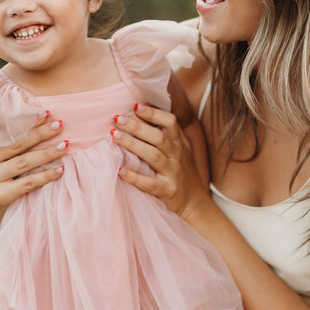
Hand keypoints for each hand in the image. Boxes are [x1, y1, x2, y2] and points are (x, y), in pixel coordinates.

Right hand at [0, 115, 66, 228]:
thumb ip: (6, 134)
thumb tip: (34, 108)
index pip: (5, 128)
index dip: (26, 118)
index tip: (46, 112)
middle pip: (17, 143)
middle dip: (41, 133)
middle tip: (60, 124)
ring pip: (24, 162)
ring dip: (47, 152)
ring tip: (65, 145)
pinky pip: (28, 183)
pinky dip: (46, 175)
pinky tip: (61, 169)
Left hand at [113, 104, 209, 220]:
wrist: (195, 203)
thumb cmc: (181, 173)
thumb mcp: (180, 151)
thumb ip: (166, 135)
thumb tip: (139, 115)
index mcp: (180, 143)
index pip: (170, 122)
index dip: (153, 113)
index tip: (135, 106)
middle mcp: (177, 156)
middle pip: (158, 137)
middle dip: (136, 127)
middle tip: (117, 119)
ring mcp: (173, 173)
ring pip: (153, 156)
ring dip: (132, 144)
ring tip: (114, 136)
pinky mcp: (168, 191)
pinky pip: (150, 183)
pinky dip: (134, 177)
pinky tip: (120, 170)